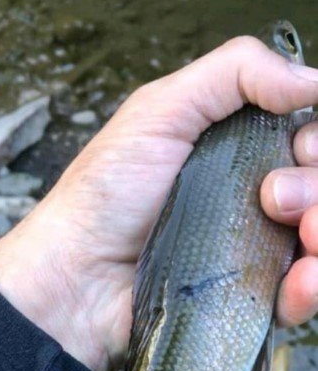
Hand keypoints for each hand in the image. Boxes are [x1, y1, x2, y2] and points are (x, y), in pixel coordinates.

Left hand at [0, 36, 317, 370]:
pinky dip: (313, 286)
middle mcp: (250, 193)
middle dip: (317, 183)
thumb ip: (234, 74)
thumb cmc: (106, 192)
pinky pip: (305, 294)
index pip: (308, 135)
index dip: (314, 138)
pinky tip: (302, 278)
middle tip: (272, 195)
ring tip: (300, 232)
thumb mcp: (158, 110)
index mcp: (234, 146)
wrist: (77, 275)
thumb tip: (315, 78)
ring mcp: (250, 247)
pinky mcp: (245, 296)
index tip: (297, 145)